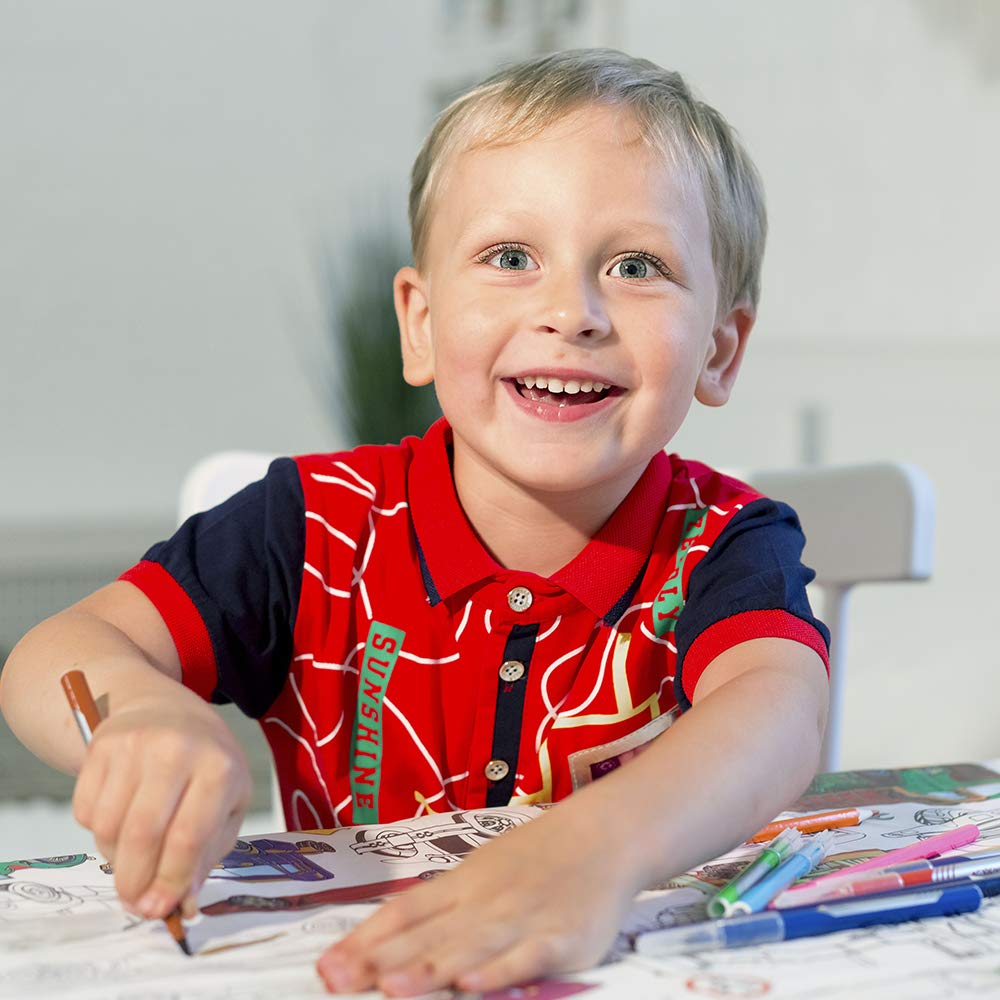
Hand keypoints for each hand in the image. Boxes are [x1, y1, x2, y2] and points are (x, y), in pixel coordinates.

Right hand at [72, 695, 250, 918]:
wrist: (167, 709)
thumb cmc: (206, 764)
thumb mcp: (228, 803)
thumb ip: (207, 855)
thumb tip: (181, 904)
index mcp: (220, 767)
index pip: (189, 837)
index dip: (170, 880)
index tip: (157, 909)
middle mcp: (177, 751)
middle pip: (143, 835)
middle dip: (136, 880)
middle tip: (135, 900)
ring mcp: (136, 745)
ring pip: (109, 827)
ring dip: (115, 857)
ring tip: (133, 853)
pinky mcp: (102, 746)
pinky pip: (86, 811)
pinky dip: (97, 830)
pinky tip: (120, 817)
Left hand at [316, 805, 636, 995]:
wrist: (604, 836)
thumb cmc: (539, 857)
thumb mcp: (484, 870)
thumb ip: (442, 905)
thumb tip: (386, 936)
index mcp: (462, 883)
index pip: (404, 912)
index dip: (365, 940)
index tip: (328, 966)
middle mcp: (484, 901)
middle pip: (426, 936)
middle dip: (380, 963)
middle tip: (338, 983)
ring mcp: (522, 920)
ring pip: (468, 948)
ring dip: (428, 970)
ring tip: (391, 989)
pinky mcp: (561, 939)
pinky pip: (525, 958)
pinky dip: (499, 972)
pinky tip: (472, 987)